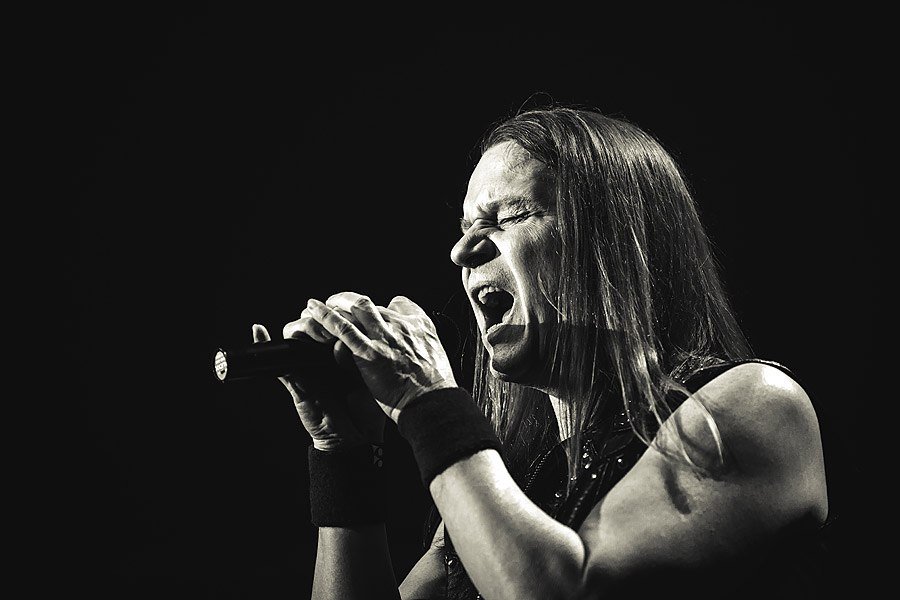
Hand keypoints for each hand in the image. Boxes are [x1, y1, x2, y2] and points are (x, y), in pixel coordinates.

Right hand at [252, 314, 385, 451]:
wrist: (355, 437)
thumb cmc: (367, 409)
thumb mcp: (367, 381)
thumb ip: (354, 360)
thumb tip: (340, 342)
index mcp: (345, 351)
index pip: (336, 321)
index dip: (338, 314)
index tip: (348, 317)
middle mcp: (323, 354)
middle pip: (313, 322)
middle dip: (321, 319)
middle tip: (333, 330)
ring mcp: (307, 365)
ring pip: (295, 335)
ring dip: (304, 328)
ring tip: (319, 335)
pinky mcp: (294, 380)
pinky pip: (277, 362)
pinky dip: (264, 343)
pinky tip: (259, 330)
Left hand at [304, 292, 457, 422]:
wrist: (432, 404)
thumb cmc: (435, 390)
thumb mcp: (436, 358)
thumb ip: (420, 348)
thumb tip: (411, 351)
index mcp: (420, 326)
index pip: (401, 304)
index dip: (385, 309)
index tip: (376, 316)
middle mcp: (403, 325)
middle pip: (373, 305)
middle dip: (352, 304)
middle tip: (339, 306)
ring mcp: (385, 336)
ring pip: (357, 307)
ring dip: (338, 303)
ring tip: (321, 306)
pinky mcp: (369, 352)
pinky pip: (344, 329)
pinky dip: (326, 317)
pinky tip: (314, 310)